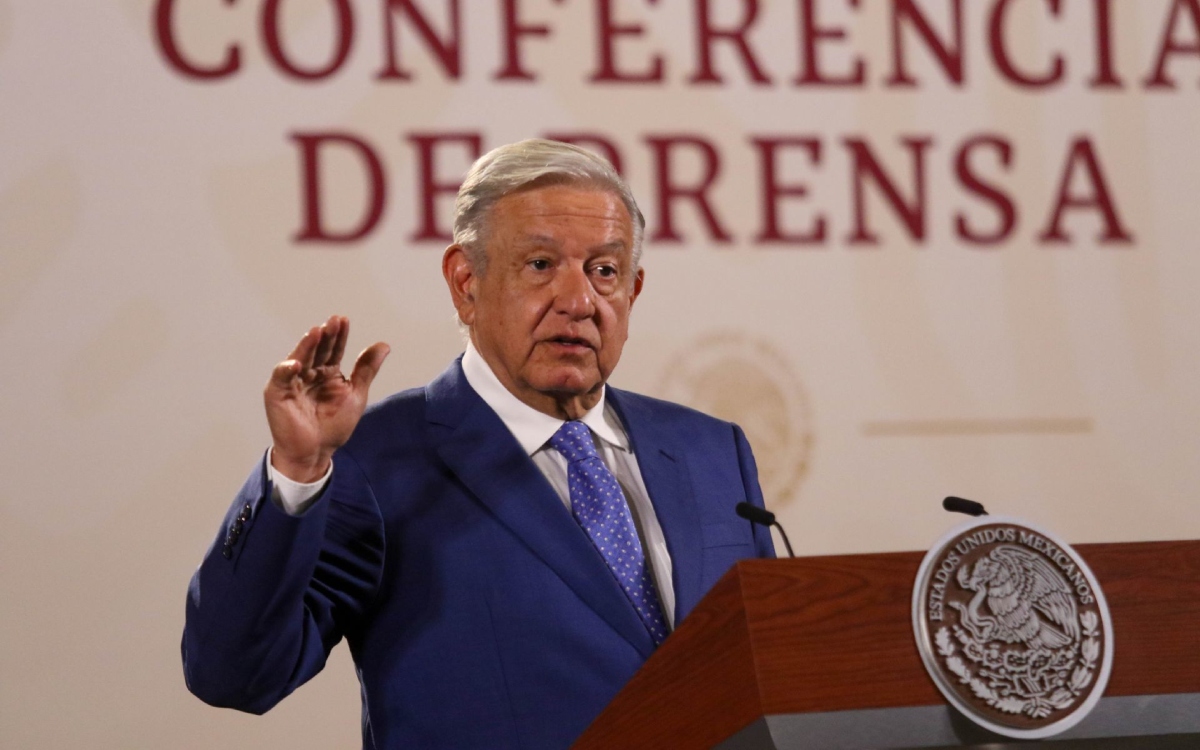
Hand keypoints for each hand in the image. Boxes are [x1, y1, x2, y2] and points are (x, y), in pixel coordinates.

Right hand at [264, 315, 388, 481]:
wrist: (317, 452)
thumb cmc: (334, 426)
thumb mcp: (355, 394)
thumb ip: (366, 369)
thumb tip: (383, 344)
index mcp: (327, 372)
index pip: (333, 349)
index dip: (339, 335)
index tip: (344, 320)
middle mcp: (309, 373)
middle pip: (317, 350)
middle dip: (325, 336)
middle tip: (333, 321)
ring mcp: (293, 382)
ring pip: (299, 359)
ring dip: (307, 346)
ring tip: (316, 332)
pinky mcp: (277, 394)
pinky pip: (281, 379)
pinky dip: (287, 370)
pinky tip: (297, 364)